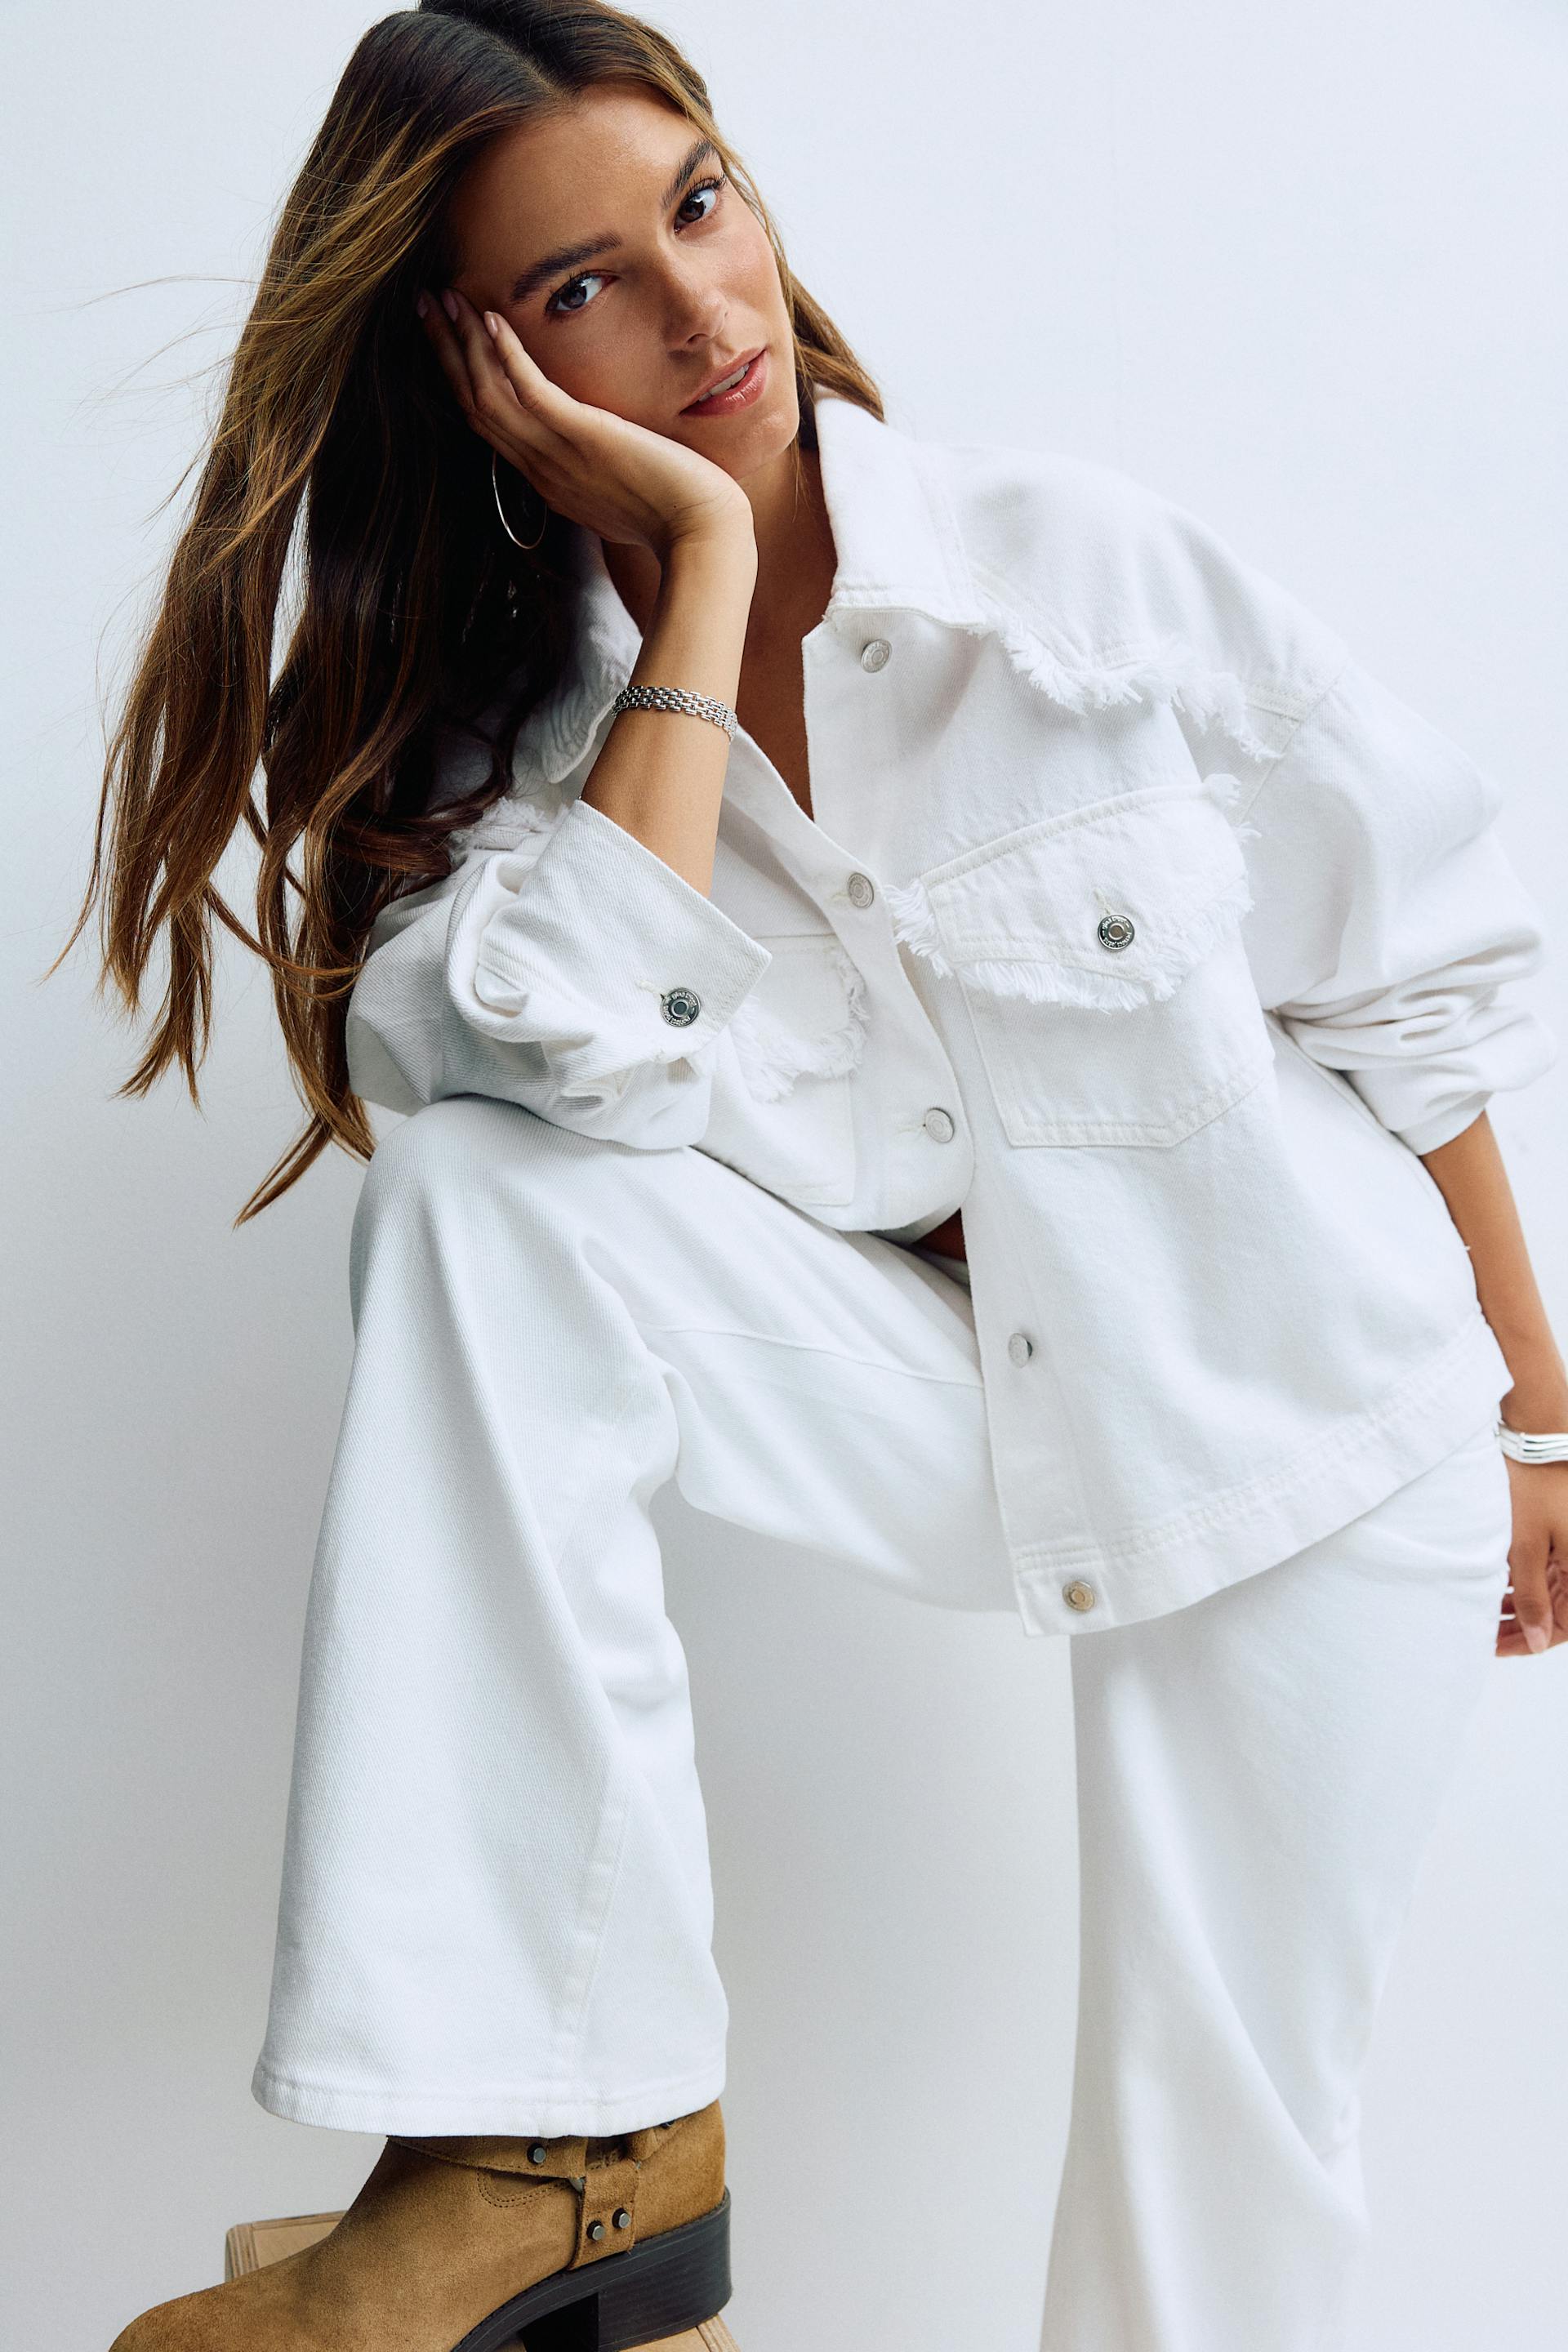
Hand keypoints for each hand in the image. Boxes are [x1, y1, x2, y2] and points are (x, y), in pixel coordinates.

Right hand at [416, 285, 754, 564]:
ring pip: (489, 394)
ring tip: (446, 297)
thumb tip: (604, 454)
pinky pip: (530, 392)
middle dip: (446, 351)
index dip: (463, 378)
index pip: (490, 425)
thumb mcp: (622, 494)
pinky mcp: (583, 437)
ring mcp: (558, 454)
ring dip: (464, 343)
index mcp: (548, 480)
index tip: (449, 339)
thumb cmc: (677, 516)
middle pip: (474, 404)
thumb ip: (599, 472)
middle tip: (425, 305)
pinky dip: (507, 355)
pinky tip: (493, 319)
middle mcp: (542, 468)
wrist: (703, 534)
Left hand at [1496, 1455, 1567, 1657]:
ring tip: (1482, 1608)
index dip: (1528, 1642)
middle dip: (1520, 1625)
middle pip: (1556, 1612)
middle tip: (1482, 1632)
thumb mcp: (1524, 1546)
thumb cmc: (1535, 1486)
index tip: (1493, 1646)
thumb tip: (1540, 1641)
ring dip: (1518, 1603)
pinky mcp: (1562, 1531)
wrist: (1539, 1434)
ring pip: (1549, 1590)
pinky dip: (1521, 1578)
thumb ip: (1530, 1597)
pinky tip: (1493, 1581)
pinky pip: (1546, 1567)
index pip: (1564, 1628)